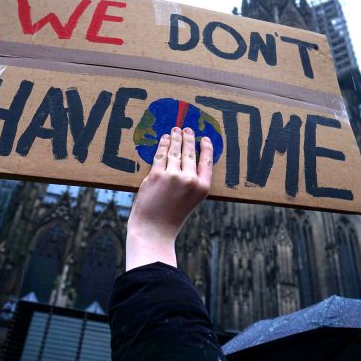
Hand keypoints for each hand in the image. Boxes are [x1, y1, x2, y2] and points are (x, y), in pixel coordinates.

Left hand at [126, 126, 213, 270]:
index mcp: (202, 188)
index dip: (206, 147)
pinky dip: (163, 145)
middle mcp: (190, 180)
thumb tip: (186, 160)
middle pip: (190, 153)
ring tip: (175, 130)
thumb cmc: (170, 218)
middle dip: (189, 138)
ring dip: (176, 138)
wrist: (154, 231)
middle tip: (188, 129)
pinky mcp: (156, 175)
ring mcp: (173, 176)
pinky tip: (165, 139)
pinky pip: (161, 155)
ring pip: (176, 151)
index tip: (204, 138)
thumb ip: (191, 183)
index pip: (207, 161)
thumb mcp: (190, 201)